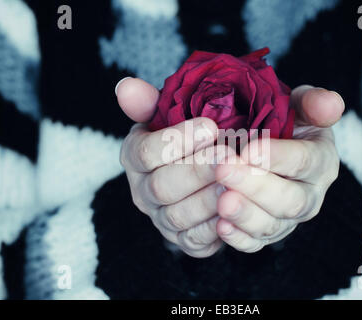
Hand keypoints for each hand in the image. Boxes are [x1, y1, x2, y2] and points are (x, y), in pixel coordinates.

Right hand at [117, 77, 231, 257]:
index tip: (211, 126)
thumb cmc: (188, 138)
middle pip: (162, 187)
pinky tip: (235, 210)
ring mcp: (161, 218)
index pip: (146, 152)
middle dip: (197, 170)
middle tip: (228, 156)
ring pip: (178, 215)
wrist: (202, 169)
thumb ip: (148, 102)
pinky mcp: (182, 239)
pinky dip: (214, 229)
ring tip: (236, 182)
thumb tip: (125, 86)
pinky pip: (194, 241)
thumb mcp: (168, 115)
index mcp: (135, 158)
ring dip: (208, 199)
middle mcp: (143, 191)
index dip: (178, 140)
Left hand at [214, 85, 344, 252]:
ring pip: (272, 224)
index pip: (305, 161)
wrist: (265, 147)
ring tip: (221, 201)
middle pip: (290, 200)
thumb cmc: (281, 123)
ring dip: (246, 214)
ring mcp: (288, 219)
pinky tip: (221, 227)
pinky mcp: (266, 233)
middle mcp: (310, 195)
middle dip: (256, 186)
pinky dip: (239, 238)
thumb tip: (330, 103)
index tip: (248, 150)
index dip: (278, 157)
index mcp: (321, 162)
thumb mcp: (298, 105)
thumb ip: (313, 102)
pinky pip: (255, 243)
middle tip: (224, 170)